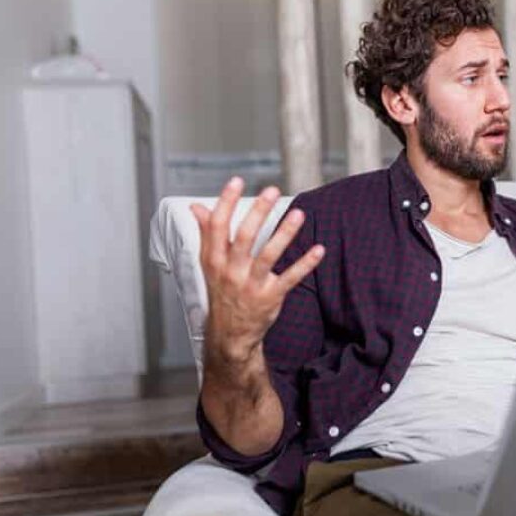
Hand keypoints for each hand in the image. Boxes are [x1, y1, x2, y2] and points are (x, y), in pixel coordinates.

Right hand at [191, 177, 324, 365]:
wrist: (230, 334)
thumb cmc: (222, 292)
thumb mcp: (209, 264)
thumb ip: (207, 234)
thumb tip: (196, 207)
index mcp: (214, 260)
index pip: (217, 226)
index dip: (226, 202)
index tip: (236, 181)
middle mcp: (231, 271)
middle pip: (244, 237)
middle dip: (258, 212)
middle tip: (272, 191)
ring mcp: (250, 285)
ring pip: (268, 256)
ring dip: (284, 234)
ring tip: (299, 214)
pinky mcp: (270, 297)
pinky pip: (290, 278)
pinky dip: (305, 264)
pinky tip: (319, 249)